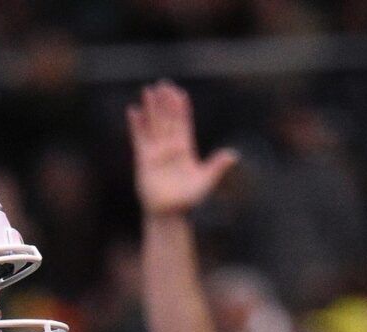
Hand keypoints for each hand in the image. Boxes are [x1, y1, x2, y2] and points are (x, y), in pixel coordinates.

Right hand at [128, 80, 238, 217]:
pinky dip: (136, 125)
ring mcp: (156, 151)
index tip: (180, 93)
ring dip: (151, 108)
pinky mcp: (143, 159)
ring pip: (154, 124)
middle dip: (166, 102)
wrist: (169, 213)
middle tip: (164, 83)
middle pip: (168, 119)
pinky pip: (139, 138)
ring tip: (148, 91)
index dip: (182, 109)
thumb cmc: (188, 199)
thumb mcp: (206, 181)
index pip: (184, 124)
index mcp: (186, 149)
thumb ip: (217, 166)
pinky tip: (133, 111)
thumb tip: (233, 155)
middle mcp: (170, 147)